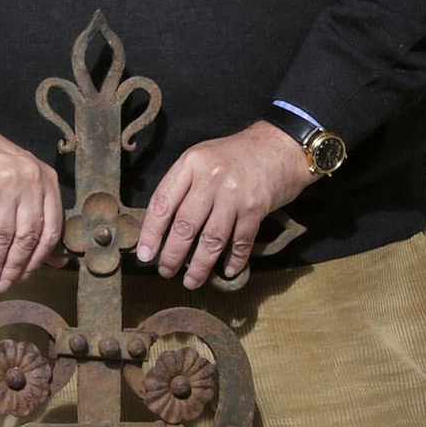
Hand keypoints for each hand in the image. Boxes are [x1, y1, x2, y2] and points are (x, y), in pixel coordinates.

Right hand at [0, 121, 63, 293]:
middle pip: (28, 236)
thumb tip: (56, 262)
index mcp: (47, 182)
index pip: (51, 230)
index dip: (38, 259)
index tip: (24, 277)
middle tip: (0, 286)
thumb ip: (39, 220)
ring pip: (2, 235)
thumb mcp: (23, 187)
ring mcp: (7, 182)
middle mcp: (31, 181)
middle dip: (14, 267)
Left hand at [135, 120, 311, 288]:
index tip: (145, 254)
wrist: (280, 145)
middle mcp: (211, 178)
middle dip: (172, 255)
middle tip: (166, 271)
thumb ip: (184, 184)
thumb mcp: (203, 157)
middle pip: (185, 225)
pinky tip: (227, 271)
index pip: (163, 203)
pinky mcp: (256, 207)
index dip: (151, 232)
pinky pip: (240, 241)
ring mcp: (235, 194)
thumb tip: (163, 226)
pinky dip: (233, 260)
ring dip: (200, 265)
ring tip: (191, 281)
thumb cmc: (236, 154)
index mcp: (191, 163)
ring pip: (211, 239)